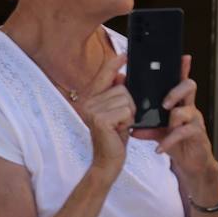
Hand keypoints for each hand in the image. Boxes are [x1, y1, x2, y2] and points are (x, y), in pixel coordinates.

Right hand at [75, 50, 134, 180]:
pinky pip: (126, 110)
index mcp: (90, 98)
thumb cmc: (114, 138)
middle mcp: (87, 101)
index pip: (104, 75)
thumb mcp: (117, 113)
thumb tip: (122, 76)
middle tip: (122, 120)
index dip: (114, 64)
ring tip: (121, 126)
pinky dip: (129, 121)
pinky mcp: (100, 119)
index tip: (125, 54)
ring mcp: (92, 110)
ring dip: (130, 114)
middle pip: (122, 89)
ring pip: (126, 99)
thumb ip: (116, 95)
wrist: (107, 162)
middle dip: (130, 104)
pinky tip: (121, 130)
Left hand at [132, 56, 217, 197]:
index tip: (183, 57)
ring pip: (188, 110)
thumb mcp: (157, 130)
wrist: (190, 163)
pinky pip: (184, 132)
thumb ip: (145, 124)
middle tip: (164, 103)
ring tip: (165, 125)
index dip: (183, 69)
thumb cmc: (174, 141)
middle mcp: (188, 107)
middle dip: (176, 91)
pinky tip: (159, 148)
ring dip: (173, 117)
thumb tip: (129, 124)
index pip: (179, 81)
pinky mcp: (197, 135)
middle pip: (189, 87)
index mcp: (177, 102)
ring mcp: (194, 120)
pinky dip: (169, 140)